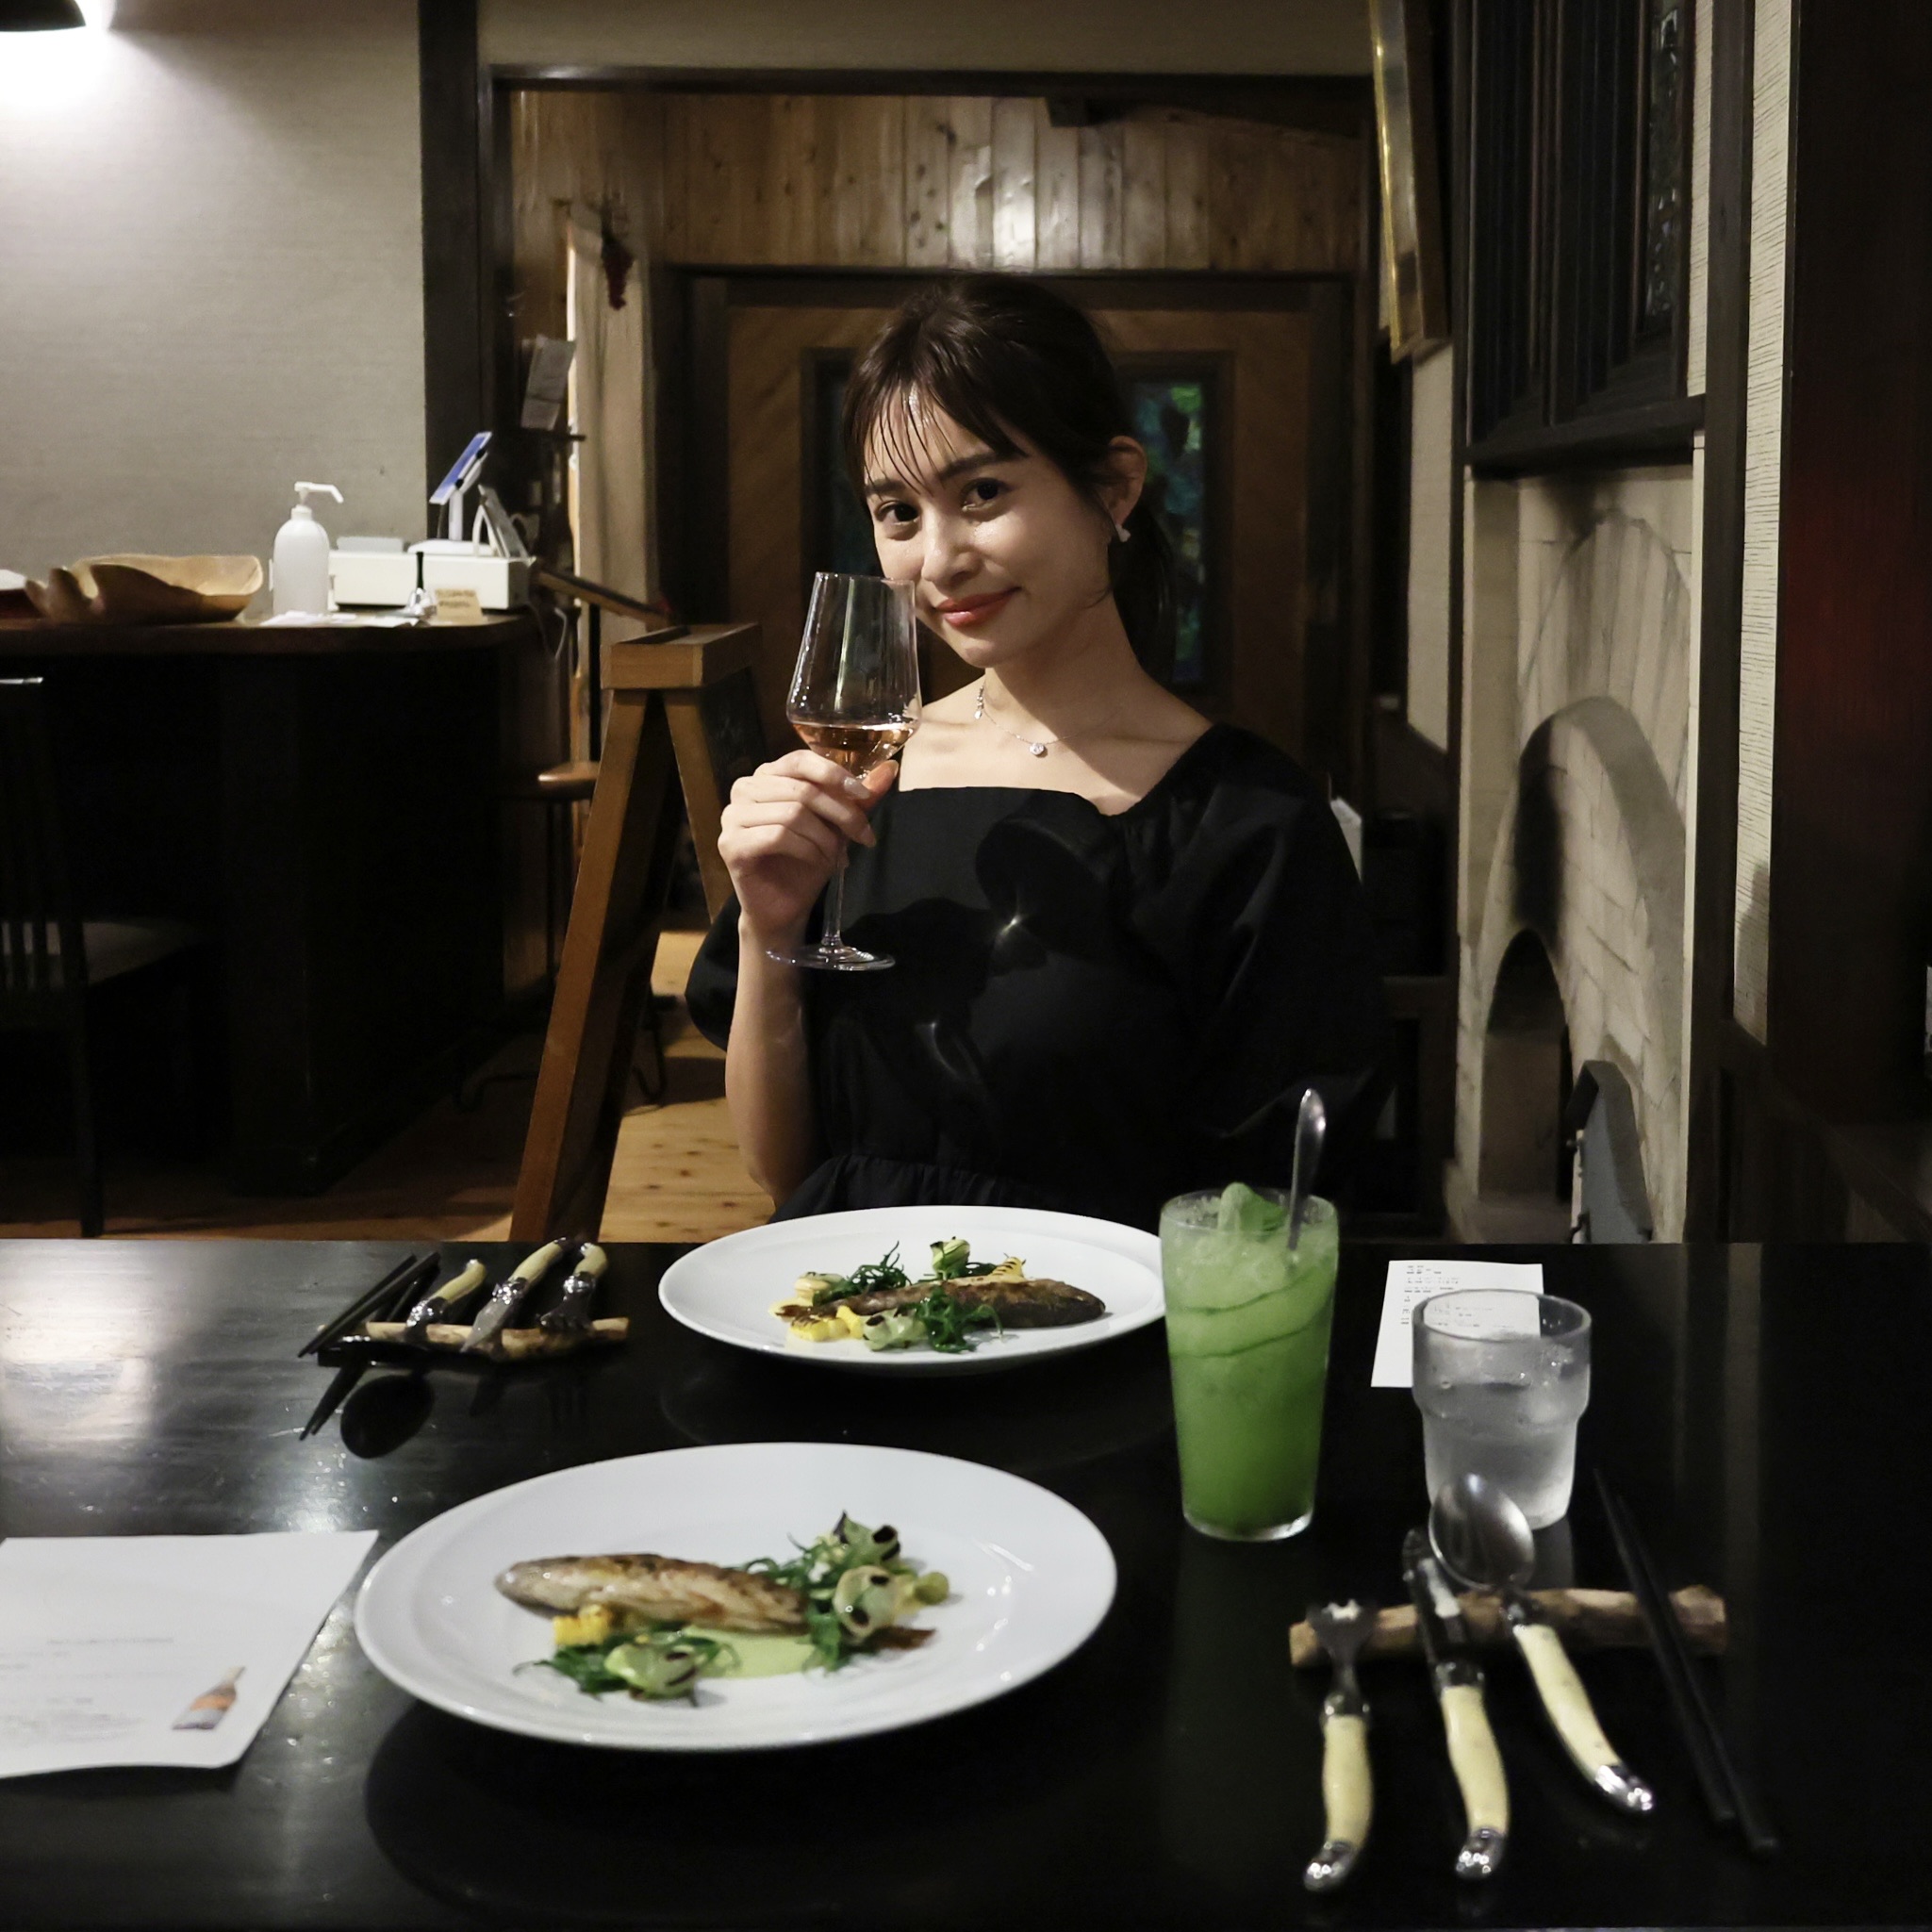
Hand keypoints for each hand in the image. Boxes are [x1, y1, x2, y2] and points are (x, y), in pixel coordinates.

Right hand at [717, 751, 896, 946]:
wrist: (784, 907)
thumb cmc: (806, 862)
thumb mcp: (838, 826)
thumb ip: (859, 798)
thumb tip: (890, 769)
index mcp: (767, 776)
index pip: (801, 760)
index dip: (835, 775)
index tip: (863, 797)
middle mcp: (745, 789)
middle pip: (802, 789)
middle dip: (841, 814)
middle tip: (863, 837)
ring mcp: (732, 816)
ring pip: (793, 812)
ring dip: (824, 837)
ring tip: (836, 856)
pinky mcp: (730, 843)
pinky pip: (778, 836)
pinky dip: (806, 850)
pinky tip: (817, 862)